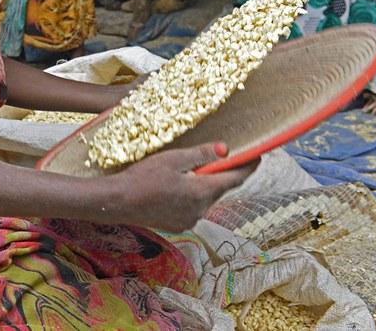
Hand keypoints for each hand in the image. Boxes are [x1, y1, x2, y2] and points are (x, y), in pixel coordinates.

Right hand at [109, 143, 254, 231]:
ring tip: (187, 172)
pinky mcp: (179, 225)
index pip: (235, 179)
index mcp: (203, 192)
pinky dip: (190, 197)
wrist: (118, 202)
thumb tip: (225, 149)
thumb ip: (200, 155)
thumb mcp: (172, 159)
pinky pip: (193, 208)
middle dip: (219, 173)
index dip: (248, 167)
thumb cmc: (142, 177)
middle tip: (215, 158)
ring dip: (202, 186)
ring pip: (205, 198)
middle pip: (219, 188)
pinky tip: (175, 188)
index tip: (258, 156)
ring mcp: (190, 220)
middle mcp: (201, 209)